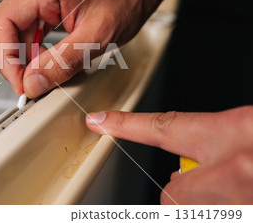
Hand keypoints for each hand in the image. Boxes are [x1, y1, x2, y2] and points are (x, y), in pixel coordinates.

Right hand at [0, 0, 157, 97]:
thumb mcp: (96, 37)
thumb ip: (61, 62)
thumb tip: (33, 82)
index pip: (4, 21)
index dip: (6, 57)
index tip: (20, 82)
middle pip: (8, 27)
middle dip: (19, 60)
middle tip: (35, 84)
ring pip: (18, 30)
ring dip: (29, 56)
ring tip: (49, 71)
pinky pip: (30, 25)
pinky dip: (37, 46)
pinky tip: (50, 58)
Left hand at [86, 106, 252, 203]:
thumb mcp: (250, 130)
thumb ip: (217, 141)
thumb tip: (185, 169)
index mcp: (234, 131)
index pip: (163, 127)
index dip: (126, 125)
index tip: (98, 121)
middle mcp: (234, 169)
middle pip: (176, 192)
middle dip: (191, 190)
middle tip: (227, 181)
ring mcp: (238, 202)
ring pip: (193, 208)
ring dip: (212, 203)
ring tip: (241, 190)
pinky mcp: (241, 216)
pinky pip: (210, 215)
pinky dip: (223, 208)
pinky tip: (243, 197)